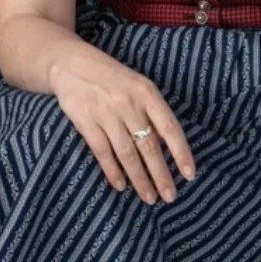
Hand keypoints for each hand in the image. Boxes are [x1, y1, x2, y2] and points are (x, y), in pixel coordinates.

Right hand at [48, 45, 195, 203]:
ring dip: (139, 179)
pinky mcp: (85, 121)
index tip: (189, 175)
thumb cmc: (112, 78)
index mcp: (146, 92)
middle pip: (148, 146)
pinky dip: (113, 172)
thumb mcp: (137, 85)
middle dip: (160, 174)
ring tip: (149, 197)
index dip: (181, 152)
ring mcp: (106, 113)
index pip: (169, 127)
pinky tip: (121, 186)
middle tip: (170, 197)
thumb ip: (151, 111)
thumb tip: (167, 145)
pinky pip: (103, 153)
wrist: (71, 63)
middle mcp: (128, 103)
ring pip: (127, 154)